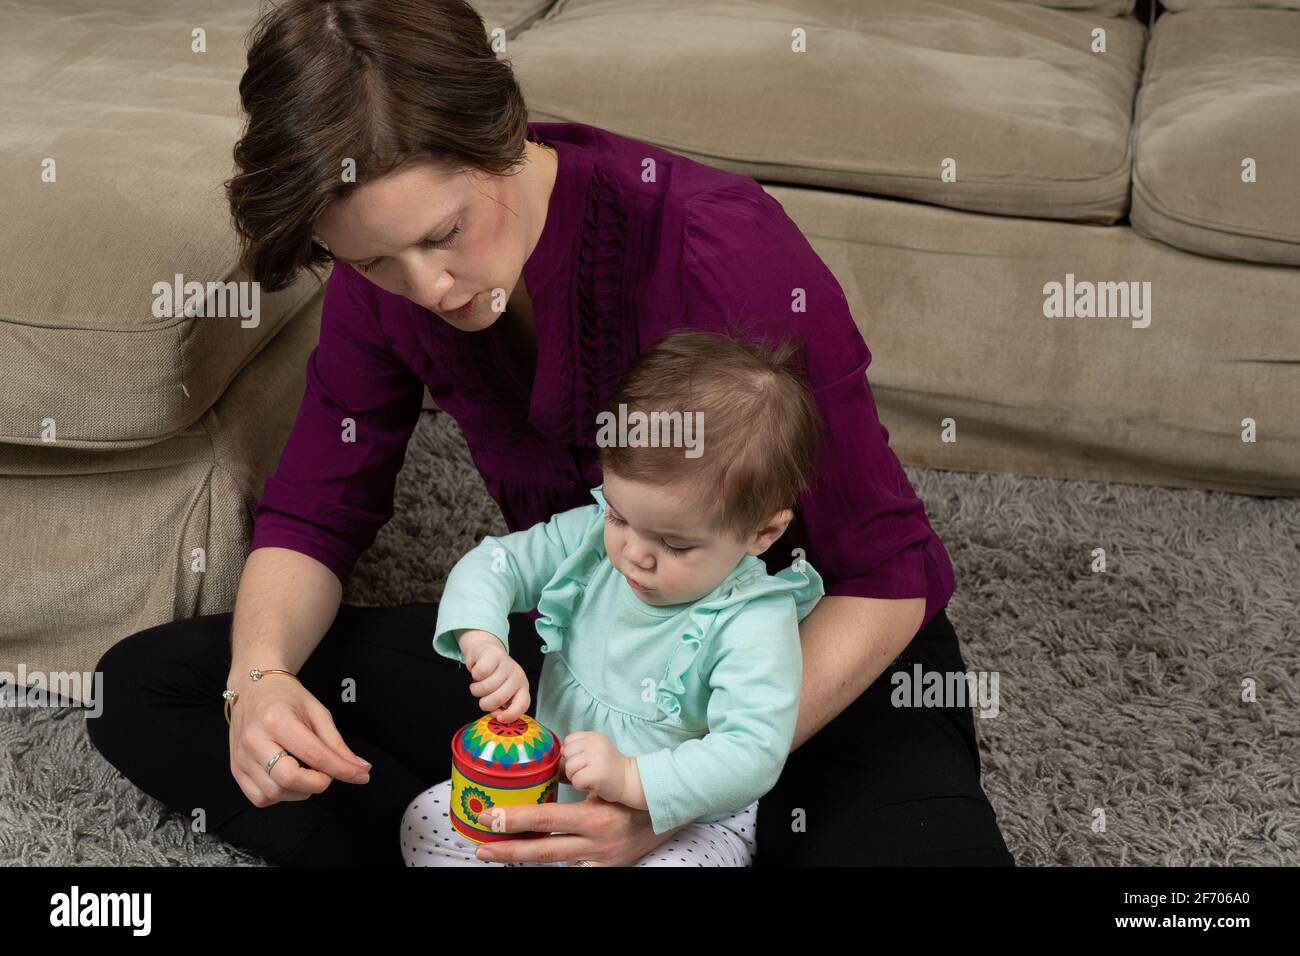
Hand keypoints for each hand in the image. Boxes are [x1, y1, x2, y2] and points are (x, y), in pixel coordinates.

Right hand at [227, 672, 371, 807]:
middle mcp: (253, 740)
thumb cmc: (286, 697)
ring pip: (274, 793)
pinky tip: (289, 777)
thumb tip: (360, 769)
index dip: (341, 770)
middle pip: (288, 779)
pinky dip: (281, 794)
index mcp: (276, 719)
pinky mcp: (235, 770)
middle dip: (317, 783)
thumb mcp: (317, 711)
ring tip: (307, 771)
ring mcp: (240, 757)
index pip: (313, 755)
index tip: (361, 775)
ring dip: (300, 790)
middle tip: (327, 772)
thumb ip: (337, 744)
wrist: (253, 688)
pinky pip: (260, 798)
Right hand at [459, 629, 529, 721]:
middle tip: (483, 697)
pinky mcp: (494, 655)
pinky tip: (477, 672)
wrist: (485, 651)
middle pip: (499, 698)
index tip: (499, 717)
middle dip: (485, 703)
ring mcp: (507, 665)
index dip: (511, 714)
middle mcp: (517, 676)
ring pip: (487, 687)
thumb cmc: (493, 676)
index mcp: (521, 688)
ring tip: (478, 684)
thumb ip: (500, 706)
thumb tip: (496, 715)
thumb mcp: (500, 692)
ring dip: (476, 689)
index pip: (523, 704)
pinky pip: (480, 673)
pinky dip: (474, 675)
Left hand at [471, 791, 687, 866]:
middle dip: (507, 849)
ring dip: (520, 857)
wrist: (668, 810)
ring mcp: (600, 859)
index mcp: (595, 817)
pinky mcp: (604, 869)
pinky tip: (528, 858)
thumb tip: (541, 769)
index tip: (489, 816)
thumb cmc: (632, 788)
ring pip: (552, 862)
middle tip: (479, 846)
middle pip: (543, 851)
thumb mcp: (604, 781)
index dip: (515, 819)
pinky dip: (551, 864)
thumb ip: (574, 779)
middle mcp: (596, 843)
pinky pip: (573, 868)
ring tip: (494, 852)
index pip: (547, 819)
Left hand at [562, 731, 634, 803]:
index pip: (569, 740)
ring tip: (589, 778)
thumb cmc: (610, 768)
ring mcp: (597, 758)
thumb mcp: (596, 751)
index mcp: (594, 736)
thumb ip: (578, 749)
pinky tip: (592, 785)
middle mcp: (595, 743)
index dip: (572, 754)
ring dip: (576, 777)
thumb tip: (561, 751)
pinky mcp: (597, 774)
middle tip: (586, 772)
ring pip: (569, 767)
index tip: (584, 761)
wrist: (630, 780)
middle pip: (567, 753)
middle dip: (572, 766)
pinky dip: (581, 787)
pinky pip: (576, 781)